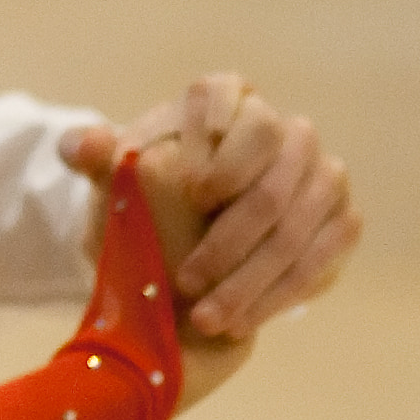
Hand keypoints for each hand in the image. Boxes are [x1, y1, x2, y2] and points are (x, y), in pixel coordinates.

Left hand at [63, 76, 357, 343]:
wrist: (185, 253)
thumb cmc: (146, 205)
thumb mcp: (115, 184)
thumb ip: (95, 159)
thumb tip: (79, 147)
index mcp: (225, 98)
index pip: (229, 97)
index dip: (219, 144)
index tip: (193, 192)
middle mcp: (284, 130)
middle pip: (277, 166)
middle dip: (231, 233)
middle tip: (186, 278)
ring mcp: (321, 175)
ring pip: (296, 223)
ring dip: (250, 278)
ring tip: (206, 316)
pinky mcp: (341, 223)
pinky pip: (321, 259)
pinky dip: (276, 296)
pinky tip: (238, 322)